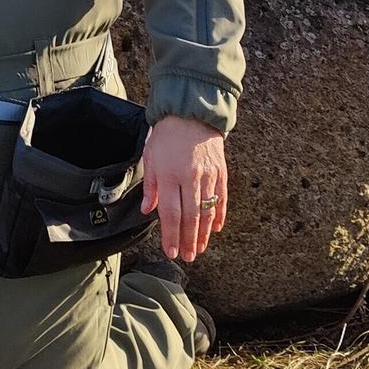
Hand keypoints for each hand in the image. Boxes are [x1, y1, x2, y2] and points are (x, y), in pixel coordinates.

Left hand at [140, 115, 226, 262]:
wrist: (191, 112)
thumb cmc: (167, 134)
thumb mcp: (150, 156)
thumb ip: (150, 185)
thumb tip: (147, 210)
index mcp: (168, 175)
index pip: (170, 213)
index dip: (171, 235)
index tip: (171, 251)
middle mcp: (189, 177)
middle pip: (190, 217)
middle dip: (188, 240)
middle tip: (187, 256)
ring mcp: (207, 175)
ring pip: (206, 211)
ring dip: (203, 234)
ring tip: (199, 248)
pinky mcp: (220, 171)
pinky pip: (221, 198)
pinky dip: (219, 215)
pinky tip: (215, 229)